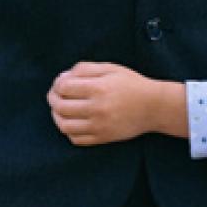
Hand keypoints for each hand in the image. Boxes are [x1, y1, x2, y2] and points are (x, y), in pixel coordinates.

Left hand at [48, 62, 186, 144]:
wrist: (154, 107)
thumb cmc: (131, 84)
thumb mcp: (110, 68)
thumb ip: (84, 69)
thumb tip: (62, 78)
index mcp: (98, 88)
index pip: (63, 87)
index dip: (57, 84)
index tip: (61, 83)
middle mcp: (97, 109)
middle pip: (60, 107)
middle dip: (52, 99)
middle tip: (55, 95)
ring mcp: (99, 126)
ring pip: (64, 126)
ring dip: (56, 116)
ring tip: (60, 110)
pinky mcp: (103, 138)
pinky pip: (76, 139)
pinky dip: (68, 131)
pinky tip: (71, 122)